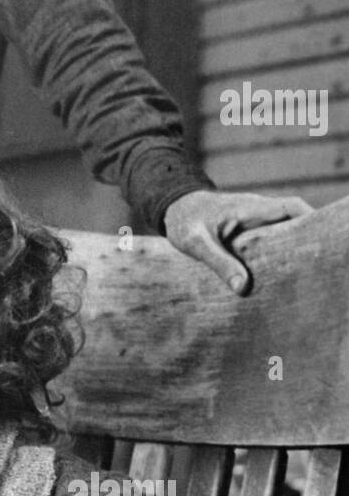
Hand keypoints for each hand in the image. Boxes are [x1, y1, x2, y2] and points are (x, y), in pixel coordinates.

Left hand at [162, 190, 310, 294]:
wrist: (172, 210)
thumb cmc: (183, 222)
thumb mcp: (195, 243)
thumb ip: (218, 262)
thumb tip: (243, 287)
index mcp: (250, 208)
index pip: (292, 208)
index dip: (312, 220)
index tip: (323, 241)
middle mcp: (257, 212)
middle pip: (295, 221)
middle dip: (308, 241)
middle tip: (317, 268)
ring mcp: (254, 221)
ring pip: (284, 231)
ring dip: (293, 249)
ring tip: (303, 277)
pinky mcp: (248, 231)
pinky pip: (271, 239)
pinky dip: (278, 253)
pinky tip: (279, 277)